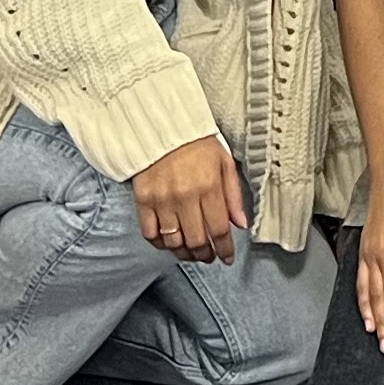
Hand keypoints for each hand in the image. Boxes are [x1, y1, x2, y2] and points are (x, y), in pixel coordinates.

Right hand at [132, 136, 247, 262]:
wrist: (162, 127)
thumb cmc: (196, 144)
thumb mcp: (224, 162)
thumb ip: (233, 195)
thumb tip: (240, 223)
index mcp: (209, 187)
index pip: (219, 229)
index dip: (225, 248)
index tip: (227, 257)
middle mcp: (185, 197)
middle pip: (196, 240)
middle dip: (205, 254)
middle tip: (209, 256)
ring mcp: (162, 200)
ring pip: (173, 242)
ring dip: (184, 253)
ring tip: (191, 252)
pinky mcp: (143, 201)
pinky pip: (150, 233)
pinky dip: (160, 243)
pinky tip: (169, 242)